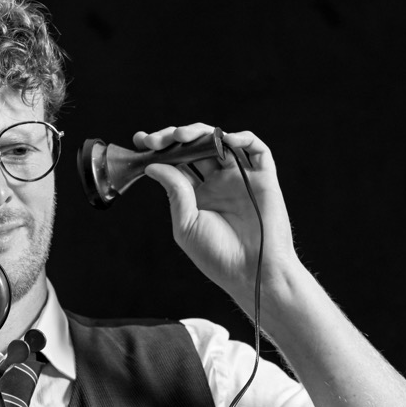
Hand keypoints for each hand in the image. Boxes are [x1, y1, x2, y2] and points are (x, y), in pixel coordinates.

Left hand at [136, 123, 299, 307]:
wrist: (253, 274)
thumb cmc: (218, 256)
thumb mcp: (186, 224)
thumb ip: (174, 191)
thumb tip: (153, 165)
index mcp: (198, 195)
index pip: (176, 163)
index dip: (160, 148)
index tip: (142, 141)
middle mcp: (218, 183)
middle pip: (196, 147)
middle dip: (174, 138)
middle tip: (156, 140)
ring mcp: (241, 178)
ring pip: (221, 141)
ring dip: (201, 132)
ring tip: (182, 136)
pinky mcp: (263, 178)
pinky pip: (256, 149)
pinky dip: (242, 138)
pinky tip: (225, 139)